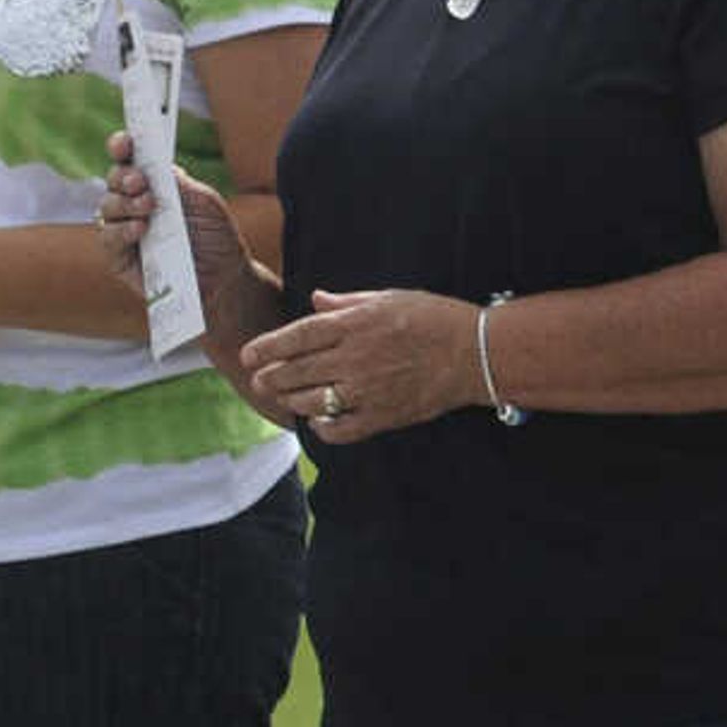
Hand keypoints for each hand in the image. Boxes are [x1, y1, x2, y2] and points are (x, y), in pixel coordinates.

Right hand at [98, 130, 268, 360]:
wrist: (225, 278)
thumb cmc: (216, 236)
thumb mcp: (205, 203)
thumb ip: (180, 183)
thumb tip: (156, 164)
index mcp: (153, 184)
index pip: (130, 160)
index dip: (122, 147)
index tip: (125, 142)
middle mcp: (133, 204)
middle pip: (113, 180)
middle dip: (123, 176)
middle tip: (141, 182)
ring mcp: (123, 230)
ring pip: (106, 207)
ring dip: (124, 203)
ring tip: (148, 206)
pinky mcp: (119, 258)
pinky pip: (108, 239)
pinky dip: (121, 230)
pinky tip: (139, 228)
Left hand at [238, 286, 480, 444]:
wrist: (478, 353)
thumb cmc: (437, 319)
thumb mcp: (391, 298)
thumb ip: (348, 303)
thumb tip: (316, 300)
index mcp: (355, 325)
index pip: (297, 337)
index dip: (267, 346)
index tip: (249, 355)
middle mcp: (355, 358)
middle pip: (296, 371)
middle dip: (271, 377)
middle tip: (259, 380)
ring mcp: (368, 390)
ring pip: (312, 401)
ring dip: (291, 401)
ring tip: (283, 398)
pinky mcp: (383, 415)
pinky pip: (341, 429)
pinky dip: (323, 427)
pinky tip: (318, 421)